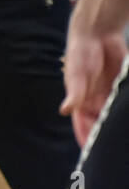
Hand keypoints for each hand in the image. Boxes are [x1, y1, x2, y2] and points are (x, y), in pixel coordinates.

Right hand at [61, 28, 128, 145]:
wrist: (99, 33)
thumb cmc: (81, 53)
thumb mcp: (77, 75)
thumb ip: (75, 94)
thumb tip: (65, 111)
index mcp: (80, 102)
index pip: (83, 126)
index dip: (87, 140)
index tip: (94, 155)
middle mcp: (95, 102)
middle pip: (100, 125)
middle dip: (106, 137)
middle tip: (117, 152)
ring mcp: (109, 96)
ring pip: (114, 116)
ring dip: (119, 126)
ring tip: (124, 141)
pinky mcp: (120, 88)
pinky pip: (123, 104)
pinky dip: (126, 113)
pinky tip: (128, 121)